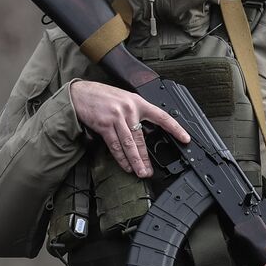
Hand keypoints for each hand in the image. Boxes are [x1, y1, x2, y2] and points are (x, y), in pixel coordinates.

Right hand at [70, 80, 189, 177]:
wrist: (80, 93)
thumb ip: (135, 112)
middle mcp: (129, 110)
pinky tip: (125, 165)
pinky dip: (121, 157)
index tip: (185, 138)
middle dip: (146, 157)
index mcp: (138, 102)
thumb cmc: (102, 97)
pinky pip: (115, 145)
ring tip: (140, 172)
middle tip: (150, 170)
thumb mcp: (124, 99)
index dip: (175, 128)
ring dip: (135, 161)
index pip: (162, 116)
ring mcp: (117, 117)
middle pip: (141, 138)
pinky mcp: (105, 125)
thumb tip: (144, 131)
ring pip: (129, 144)